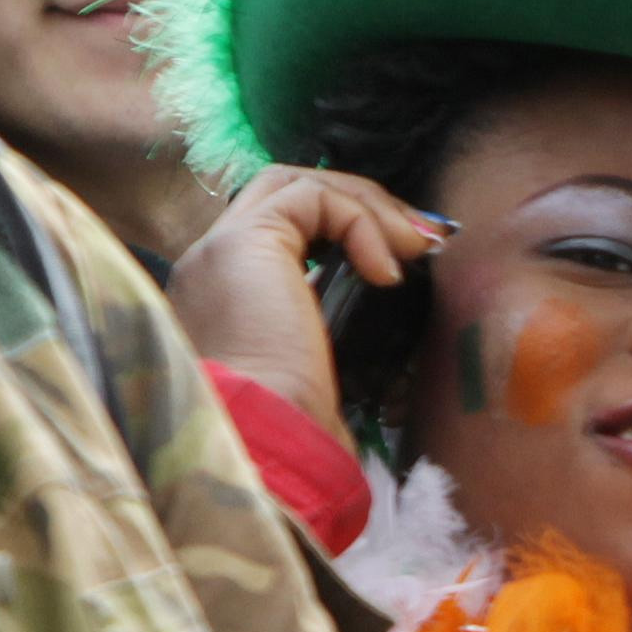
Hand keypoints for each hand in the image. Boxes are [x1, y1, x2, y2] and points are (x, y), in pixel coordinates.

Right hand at [163, 166, 437, 432]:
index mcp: (224, 300)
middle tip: (419, 239)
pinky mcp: (244, 241)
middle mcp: (211, 267)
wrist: (262, 447)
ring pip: (296, 184)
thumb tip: (389, 328)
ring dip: (365, 206)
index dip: (347, 232)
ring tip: (414, 247)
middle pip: (287, 195)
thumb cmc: (294, 433)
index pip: (281, 232)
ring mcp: (219, 250)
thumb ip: (337, 340)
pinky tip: (386, 272)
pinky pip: (312, 198)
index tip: (405, 262)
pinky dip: (360, 222)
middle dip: (360, 205)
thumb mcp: (323, 376)